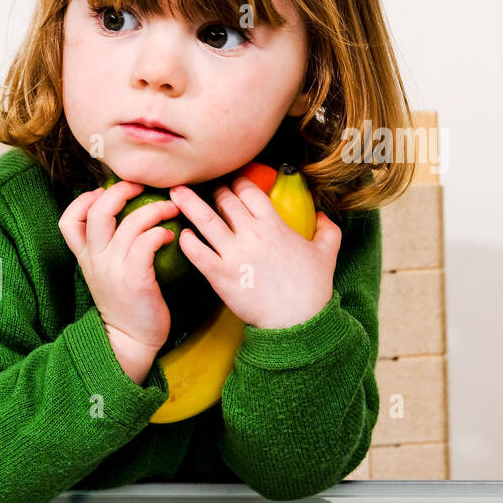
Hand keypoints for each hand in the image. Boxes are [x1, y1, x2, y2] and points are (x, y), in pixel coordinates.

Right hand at [59, 181, 177, 380]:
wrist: (129, 341)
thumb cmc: (125, 305)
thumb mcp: (105, 276)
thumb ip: (107, 251)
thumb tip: (123, 222)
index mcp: (85, 258)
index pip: (68, 221)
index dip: (83, 200)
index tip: (103, 193)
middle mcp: (96, 260)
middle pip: (98, 211)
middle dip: (121, 190)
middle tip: (142, 186)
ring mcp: (114, 269)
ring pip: (129, 222)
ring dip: (154, 209)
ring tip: (170, 208)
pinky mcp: (136, 279)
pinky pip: (146, 242)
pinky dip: (160, 232)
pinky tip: (170, 236)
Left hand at [167, 176, 340, 329]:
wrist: (297, 320)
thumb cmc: (312, 288)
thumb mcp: (327, 252)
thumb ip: (327, 229)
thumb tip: (323, 215)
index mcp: (274, 225)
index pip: (249, 192)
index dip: (238, 183)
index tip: (231, 182)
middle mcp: (252, 235)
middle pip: (225, 200)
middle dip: (214, 191)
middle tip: (205, 189)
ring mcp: (234, 254)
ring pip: (205, 220)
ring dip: (188, 203)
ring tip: (175, 192)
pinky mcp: (220, 275)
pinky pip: (197, 253)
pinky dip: (187, 241)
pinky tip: (182, 234)